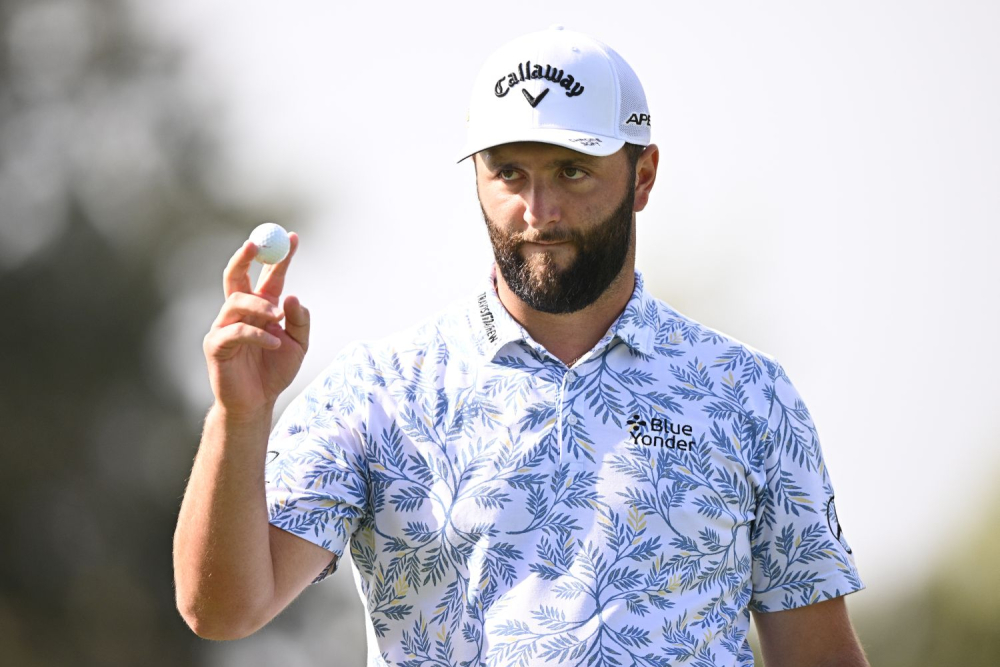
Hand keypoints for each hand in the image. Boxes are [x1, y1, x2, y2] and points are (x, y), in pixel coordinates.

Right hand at [203, 233, 309, 415]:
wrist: (257, 403)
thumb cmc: (275, 372)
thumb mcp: (299, 344)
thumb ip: (299, 320)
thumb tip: (294, 297)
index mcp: (260, 308)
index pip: (268, 275)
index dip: (279, 256)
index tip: (294, 237)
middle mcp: (239, 312)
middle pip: (236, 276)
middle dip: (244, 257)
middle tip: (257, 246)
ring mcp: (224, 327)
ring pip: (237, 301)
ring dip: (260, 305)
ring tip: (277, 317)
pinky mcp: (216, 345)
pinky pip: (235, 331)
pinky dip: (258, 334)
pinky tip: (274, 342)